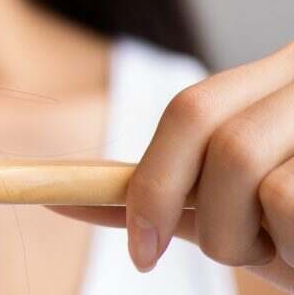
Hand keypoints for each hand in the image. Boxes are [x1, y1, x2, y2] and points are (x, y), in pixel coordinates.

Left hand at [51, 41, 293, 291]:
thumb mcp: (245, 210)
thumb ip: (171, 196)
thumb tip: (68, 195)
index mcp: (280, 81)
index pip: (192, 107)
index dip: (152, 177)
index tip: (139, 248)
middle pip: (208, 126)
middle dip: (185, 205)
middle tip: (206, 257)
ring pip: (248, 170)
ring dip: (250, 240)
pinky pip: (291, 199)